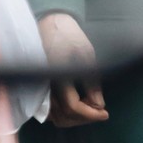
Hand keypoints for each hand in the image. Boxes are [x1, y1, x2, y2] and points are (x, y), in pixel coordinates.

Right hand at [37, 8, 107, 125]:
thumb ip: (92, 82)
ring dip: (74, 118)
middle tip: (99, 111)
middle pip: (63, 116)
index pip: (72, 106)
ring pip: (54, 117)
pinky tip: (77, 104)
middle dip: (84, 118)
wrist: (50, 24)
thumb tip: (99, 105)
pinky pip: (48, 111)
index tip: (105, 113)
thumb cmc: (70, 36)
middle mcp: (45, 84)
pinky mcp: (37, 88)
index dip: (91, 114)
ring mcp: (39, 87)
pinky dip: (63, 113)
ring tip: (89, 107)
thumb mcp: (87, 55)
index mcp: (57, 74)